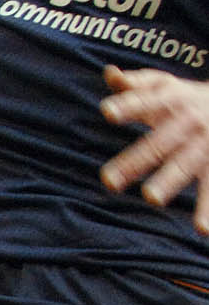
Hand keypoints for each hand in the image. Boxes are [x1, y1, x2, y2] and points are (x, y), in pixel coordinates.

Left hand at [100, 63, 208, 231]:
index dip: (128, 105)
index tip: (107, 111)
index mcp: (172, 101)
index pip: (146, 102)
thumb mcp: (166, 84)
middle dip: (134, 162)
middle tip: (109, 181)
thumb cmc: (189, 98)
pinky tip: (204, 231)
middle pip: (158, 144)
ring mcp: (206, 146)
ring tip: (151, 199)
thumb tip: (110, 73)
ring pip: (187, 166)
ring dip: (170, 182)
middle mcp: (189, 124)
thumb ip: (136, 83)